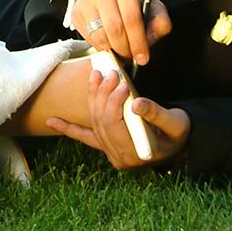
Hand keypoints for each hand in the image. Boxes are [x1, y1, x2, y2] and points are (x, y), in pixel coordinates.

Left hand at [45, 66, 190, 169]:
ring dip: (92, 98)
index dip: (114, 102)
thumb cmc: (178, 132)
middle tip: (110, 73)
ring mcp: (110, 152)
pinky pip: (84, 136)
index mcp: (134, 154)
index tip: (122, 82)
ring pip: (94, 122)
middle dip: (103, 95)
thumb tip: (136, 103)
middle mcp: (118, 157)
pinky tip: (52, 121)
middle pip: (101, 121)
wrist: (178, 141)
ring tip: (94, 76)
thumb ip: (156, 114)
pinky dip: (68, 128)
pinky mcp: (105, 145)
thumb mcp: (175, 123)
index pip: (114, 125)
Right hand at [69, 0, 171, 64]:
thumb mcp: (150, 5)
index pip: (131, 19)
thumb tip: (151, 38)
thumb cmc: (130, 0)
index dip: (138, 42)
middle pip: (115, 29)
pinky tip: (109, 42)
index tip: (142, 57)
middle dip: (125, 49)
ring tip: (120, 50)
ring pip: (100, 36)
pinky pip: (90, 38)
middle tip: (131, 56)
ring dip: (113, 50)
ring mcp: (87, 2)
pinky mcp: (77, 13)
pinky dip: (101, 47)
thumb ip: (159, 21)